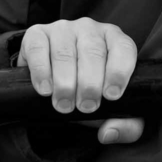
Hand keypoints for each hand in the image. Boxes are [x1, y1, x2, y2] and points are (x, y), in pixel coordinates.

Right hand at [17, 18, 143, 144]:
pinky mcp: (37, 34)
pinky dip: (41, 71)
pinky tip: (45, 89)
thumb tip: (109, 133)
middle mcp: (90, 29)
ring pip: (65, 52)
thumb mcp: (112, 108)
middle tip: (86, 107)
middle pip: (93, 52)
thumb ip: (125, 125)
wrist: (53, 82)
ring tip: (65, 105)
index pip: (123, 48)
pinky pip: (38, 49)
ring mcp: (63, 29)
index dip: (119, 71)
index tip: (111, 96)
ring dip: (65, 82)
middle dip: (90, 83)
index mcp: (114, 40)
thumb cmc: (90, 91)